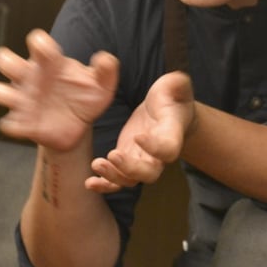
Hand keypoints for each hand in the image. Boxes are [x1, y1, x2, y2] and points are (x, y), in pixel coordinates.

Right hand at [0, 29, 118, 150]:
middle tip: (27, 74)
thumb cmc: (86, 97)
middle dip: (8, 62)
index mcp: (49, 63)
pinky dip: (15, 125)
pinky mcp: (22, 123)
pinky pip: (7, 123)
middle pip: (2, 58)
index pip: (37, 42)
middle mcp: (30, 77)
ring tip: (27, 102)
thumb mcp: (102, 84)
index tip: (49, 52)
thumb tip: (105, 58)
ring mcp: (23, 100)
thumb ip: (106, 70)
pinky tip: (31, 126)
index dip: (39, 43)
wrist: (80, 126)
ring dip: (5, 94)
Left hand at [86, 71, 196, 192]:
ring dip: (113, 176)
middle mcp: (157, 156)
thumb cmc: (171, 98)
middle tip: (114, 155)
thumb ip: (177, 84)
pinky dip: (104, 185)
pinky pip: (116, 181)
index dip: (155, 147)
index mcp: (171, 136)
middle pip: (148, 173)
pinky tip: (89, 182)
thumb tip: (176, 82)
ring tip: (97, 163)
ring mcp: (141, 161)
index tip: (139, 136)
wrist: (166, 111)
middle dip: (130, 169)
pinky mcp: (126, 161)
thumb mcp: (175, 87)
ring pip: (130, 180)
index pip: (167, 149)